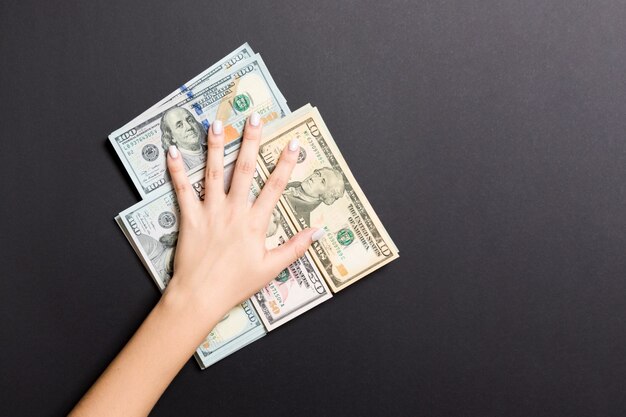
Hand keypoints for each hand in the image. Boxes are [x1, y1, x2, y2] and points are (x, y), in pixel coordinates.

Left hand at [164, 112, 319, 327]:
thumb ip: (295, 247)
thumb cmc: (236, 284)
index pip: (275, 186)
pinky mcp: (189, 217)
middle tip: (254, 117)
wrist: (201, 296)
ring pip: (213, 172)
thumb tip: (318, 231)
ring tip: (217, 123)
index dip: (286, 164)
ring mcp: (210, 211)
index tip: (294, 144)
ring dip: (215, 146)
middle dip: (250, 141)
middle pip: (244, 169)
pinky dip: (176, 170)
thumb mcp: (271, 268)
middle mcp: (233, 211)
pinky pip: (182, 189)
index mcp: (255, 223)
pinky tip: (173, 150)